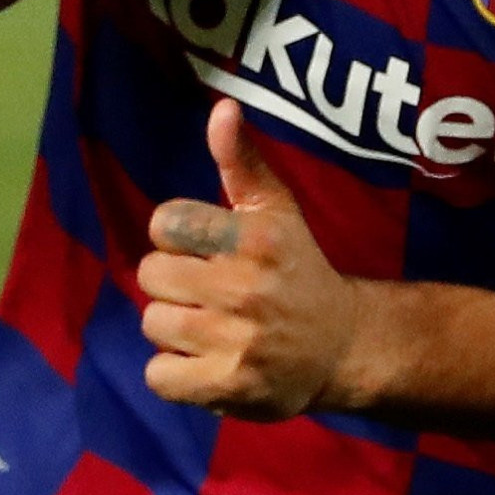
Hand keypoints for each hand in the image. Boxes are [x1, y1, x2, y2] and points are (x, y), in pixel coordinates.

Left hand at [140, 101, 368, 419]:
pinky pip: (159, 376)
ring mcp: (238, 341)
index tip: (205, 252)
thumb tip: (222, 108)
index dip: (177, 238)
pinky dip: (174, 374)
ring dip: (174, 330)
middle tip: (209, 294)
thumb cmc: (296, 270)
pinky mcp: (231, 387)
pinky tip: (205, 364)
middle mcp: (246, 288)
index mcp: (253, 238)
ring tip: (210, 329)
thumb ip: (243, 162)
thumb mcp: (276, 211)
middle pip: (152, 275)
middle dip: (174, 284)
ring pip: (153, 324)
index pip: (164, 223)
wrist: (342, 346)